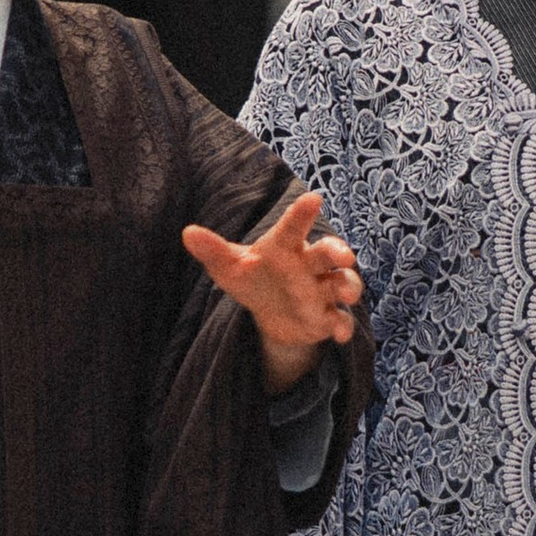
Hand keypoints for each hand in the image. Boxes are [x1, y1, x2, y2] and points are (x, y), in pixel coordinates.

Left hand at [182, 189, 363, 394]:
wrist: (270, 311)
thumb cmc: (253, 277)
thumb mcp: (230, 267)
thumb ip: (213, 250)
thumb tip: (188, 233)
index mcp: (286, 246)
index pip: (294, 227)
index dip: (302, 214)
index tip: (313, 199)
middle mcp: (309, 265)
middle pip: (328, 254)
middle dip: (338, 252)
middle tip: (344, 255)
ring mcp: (321, 291)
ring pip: (342, 284)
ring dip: (348, 286)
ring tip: (346, 293)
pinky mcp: (326, 318)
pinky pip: (340, 321)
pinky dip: (342, 327)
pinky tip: (339, 336)